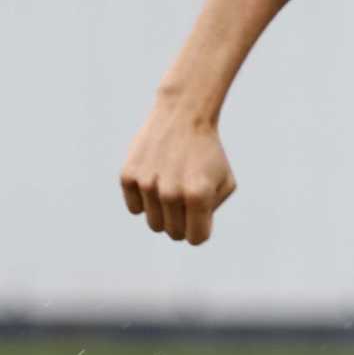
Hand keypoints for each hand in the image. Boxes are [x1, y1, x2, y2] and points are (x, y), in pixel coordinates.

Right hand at [120, 102, 235, 243]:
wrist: (183, 116)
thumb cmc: (208, 153)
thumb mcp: (225, 182)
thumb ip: (211, 212)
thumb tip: (190, 230)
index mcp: (198, 196)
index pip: (195, 239)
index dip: (199, 231)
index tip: (200, 217)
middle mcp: (171, 193)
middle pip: (173, 233)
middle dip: (182, 222)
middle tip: (186, 199)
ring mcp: (147, 185)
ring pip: (153, 223)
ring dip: (163, 212)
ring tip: (172, 187)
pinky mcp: (128, 177)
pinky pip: (134, 208)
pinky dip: (144, 200)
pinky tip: (155, 179)